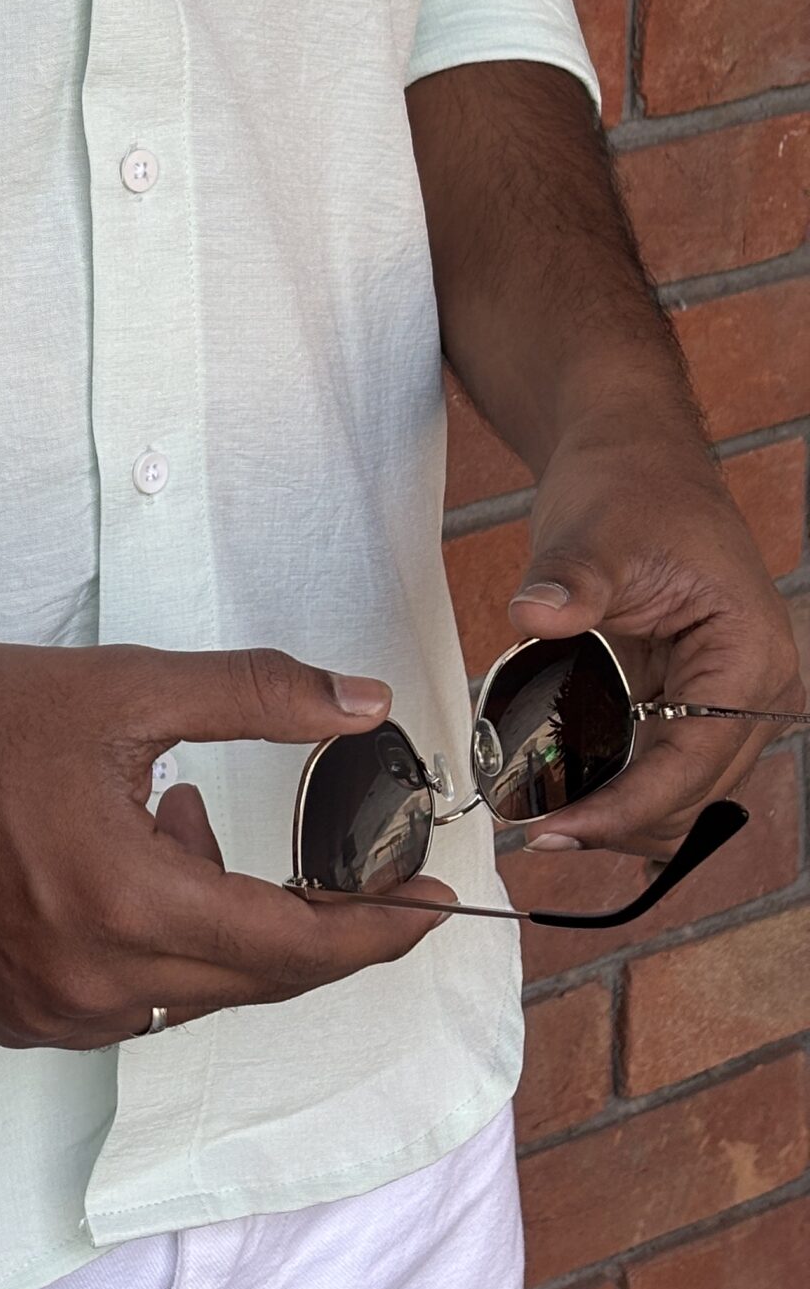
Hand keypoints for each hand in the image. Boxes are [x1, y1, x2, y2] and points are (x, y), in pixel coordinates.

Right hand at [0, 641, 453, 1048]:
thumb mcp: (122, 686)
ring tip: (175, 815)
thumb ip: (255, 696)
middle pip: (254, 978)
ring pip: (191, 990)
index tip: (439, 910)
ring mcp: (49, 1016)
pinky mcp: (14, 1021)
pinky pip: (129, 1001)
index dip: (377, 931)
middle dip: (306, 918)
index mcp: (125, 900)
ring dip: (218, 919)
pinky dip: (156, 943)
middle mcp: (93, 983)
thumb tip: (365, 704)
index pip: (294, 946)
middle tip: (335, 853)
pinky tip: (119, 860)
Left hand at [509, 419, 803, 859]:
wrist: (631, 456)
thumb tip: (537, 615)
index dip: (626, 808)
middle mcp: (751, 688)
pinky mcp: (686, 697)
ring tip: (545, 820)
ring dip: (620, 813)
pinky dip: (619, 786)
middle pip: (692, 794)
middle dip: (620, 823)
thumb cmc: (630, 484)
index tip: (561, 831)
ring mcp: (723, 698)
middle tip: (537, 831)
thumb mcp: (595, 531)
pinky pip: (661, 764)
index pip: (692, 762)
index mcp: (749, 656)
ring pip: (681, 792)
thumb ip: (570, 581)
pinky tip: (567, 793)